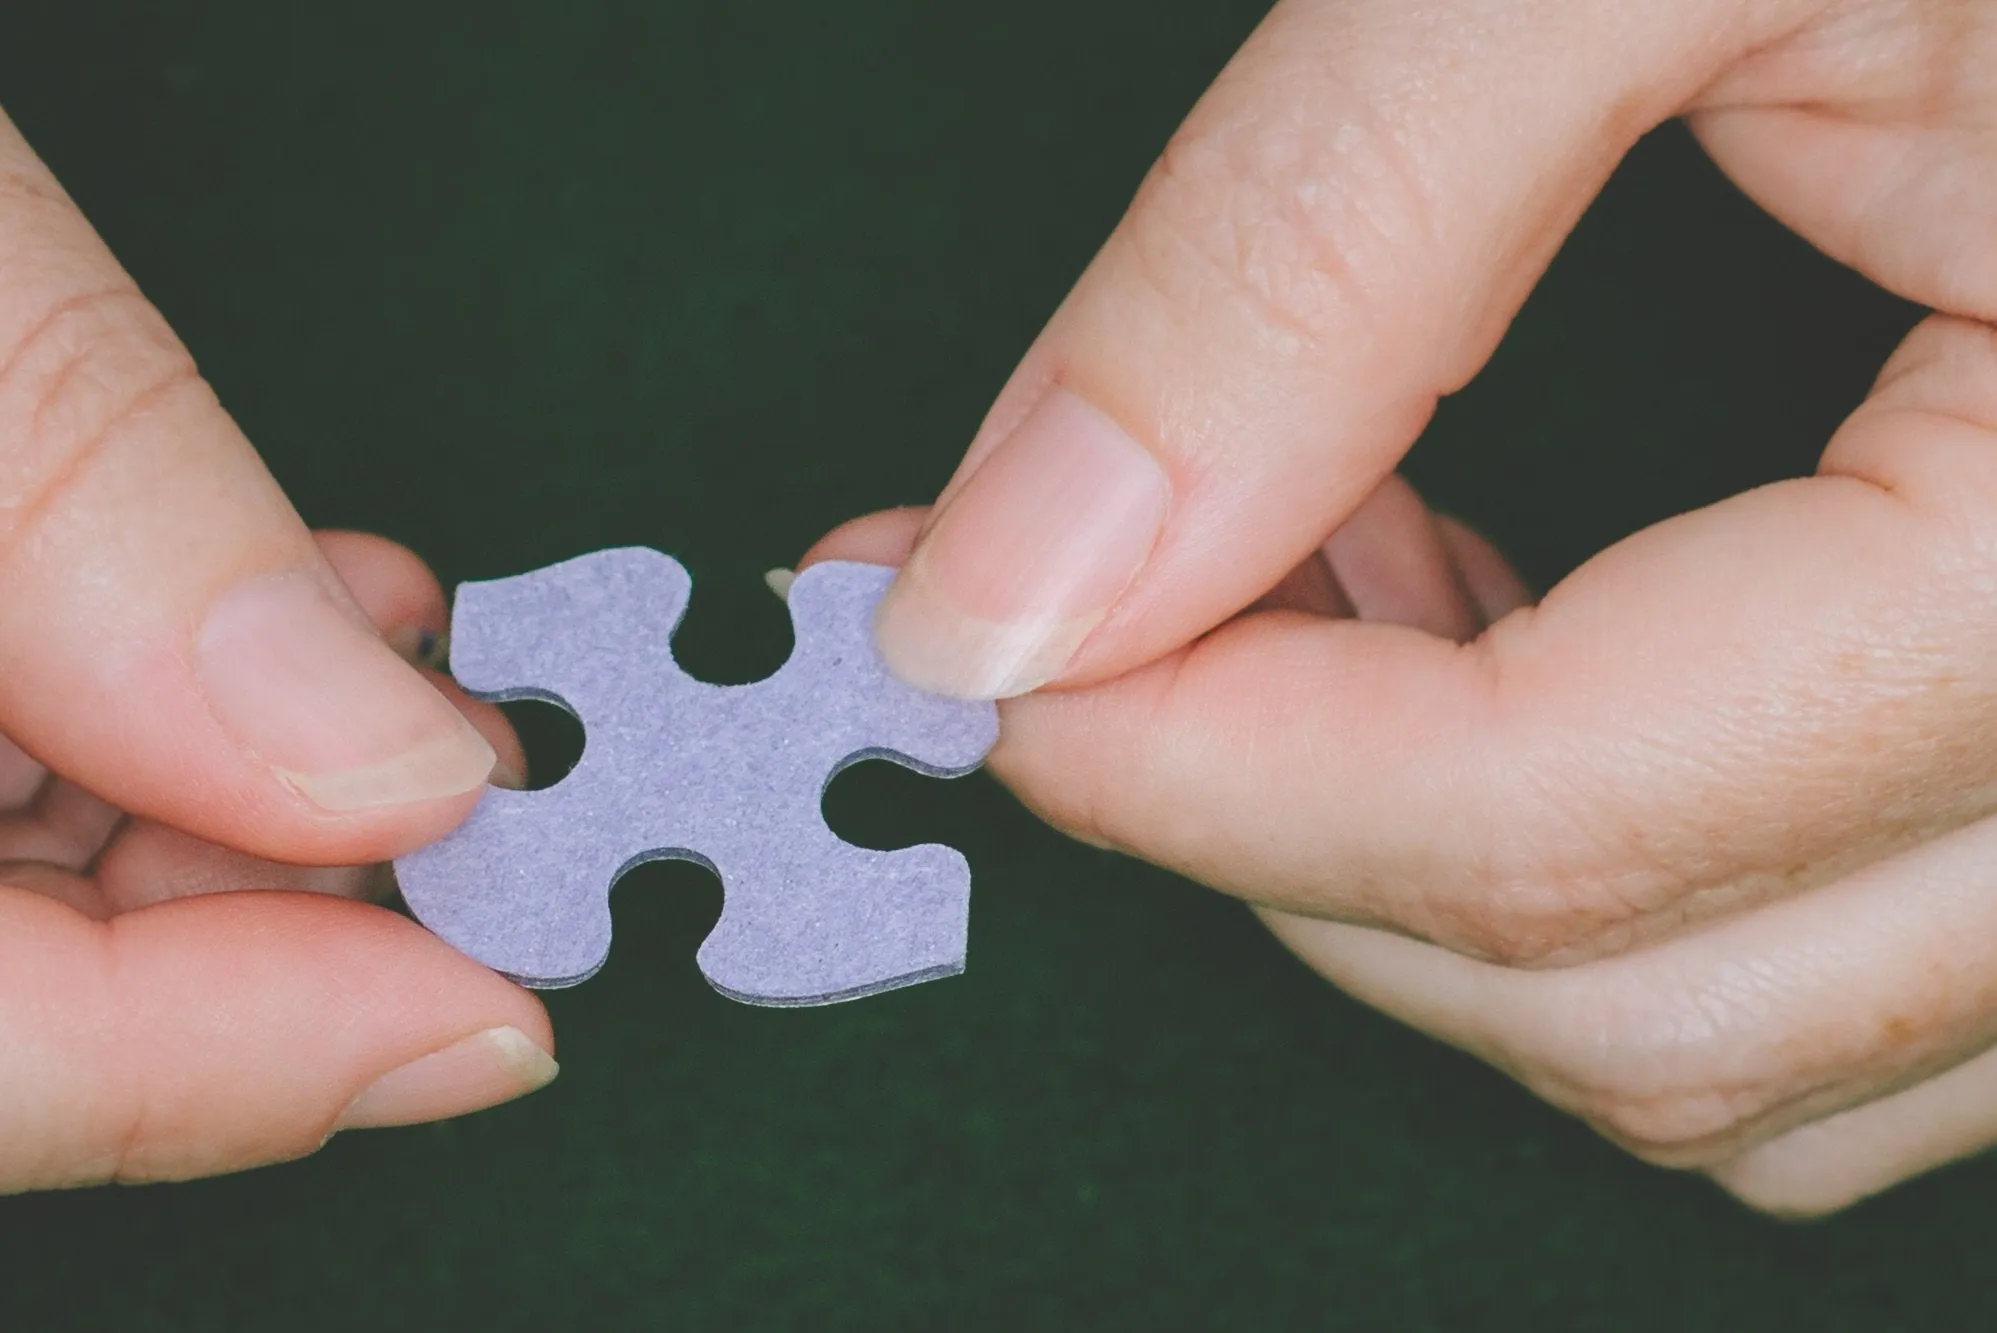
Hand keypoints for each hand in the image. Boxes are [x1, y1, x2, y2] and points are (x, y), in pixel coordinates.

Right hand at [0, 111, 551, 1192]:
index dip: (245, 1064)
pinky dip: (121, 709)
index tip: (486, 1008)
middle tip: (470, 797)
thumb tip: (367, 752)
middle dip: (270, 907)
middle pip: (5, 998)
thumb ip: (99, 514)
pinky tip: (246, 617)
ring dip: (222, 798)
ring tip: (386, 673)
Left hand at [807, 0, 1996, 1214]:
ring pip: (1732, 1049)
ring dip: (1434, 884)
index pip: (1565, 820)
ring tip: (1310, 591)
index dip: (1202, 770)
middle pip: (1629, 999)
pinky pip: (1834, 980)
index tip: (977, 657)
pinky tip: (1488, 638)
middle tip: (1104, 600)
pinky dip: (1599, 882)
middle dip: (1287, 832)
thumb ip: (1313, 249)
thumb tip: (1018, 571)